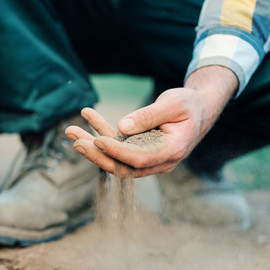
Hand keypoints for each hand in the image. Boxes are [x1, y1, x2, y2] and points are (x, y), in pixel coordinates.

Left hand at [65, 66, 237, 177]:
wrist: (199, 110)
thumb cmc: (188, 104)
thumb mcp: (173, 103)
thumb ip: (149, 115)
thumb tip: (122, 126)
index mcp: (172, 151)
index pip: (140, 158)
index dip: (118, 152)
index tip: (98, 141)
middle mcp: (160, 161)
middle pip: (123, 166)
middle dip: (96, 155)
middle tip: (75, 141)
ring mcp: (148, 159)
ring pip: (115, 159)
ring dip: (92, 146)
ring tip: (70, 130)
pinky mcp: (139, 152)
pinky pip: (117, 148)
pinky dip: (101, 135)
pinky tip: (86, 117)